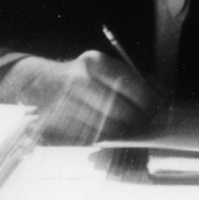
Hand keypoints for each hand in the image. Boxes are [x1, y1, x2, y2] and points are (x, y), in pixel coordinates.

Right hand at [0, 51, 158, 143]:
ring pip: (105, 126)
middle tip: (143, 124)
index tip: (155, 109)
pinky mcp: (59, 122)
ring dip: (120, 132)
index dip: (146, 101)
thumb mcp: (103, 68)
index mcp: (94, 63)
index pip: (128, 85)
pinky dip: (101, 136)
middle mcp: (79, 80)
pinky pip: (90, 136)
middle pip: (118, 109)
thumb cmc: (80, 76)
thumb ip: (131, 80)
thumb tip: (159, 96)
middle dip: (135, 121)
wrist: (39, 83)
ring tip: (125, 128)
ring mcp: (67, 102)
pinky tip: (104, 130)